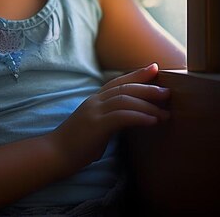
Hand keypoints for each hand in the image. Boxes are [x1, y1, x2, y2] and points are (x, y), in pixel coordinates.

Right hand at [50, 63, 169, 174]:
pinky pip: (121, 116)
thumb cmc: (75, 144)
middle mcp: (95, 101)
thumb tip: (127, 121)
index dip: (136, 74)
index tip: (155, 68)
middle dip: (148, 87)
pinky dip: (139, 117)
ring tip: (165, 113)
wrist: (54, 153)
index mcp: (94, 100)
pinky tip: (152, 121)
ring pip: (125, 100)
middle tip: (167, 91)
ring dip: (148, 105)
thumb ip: (108, 119)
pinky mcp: (96, 125)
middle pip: (124, 88)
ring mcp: (95, 111)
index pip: (117, 82)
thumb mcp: (94, 126)